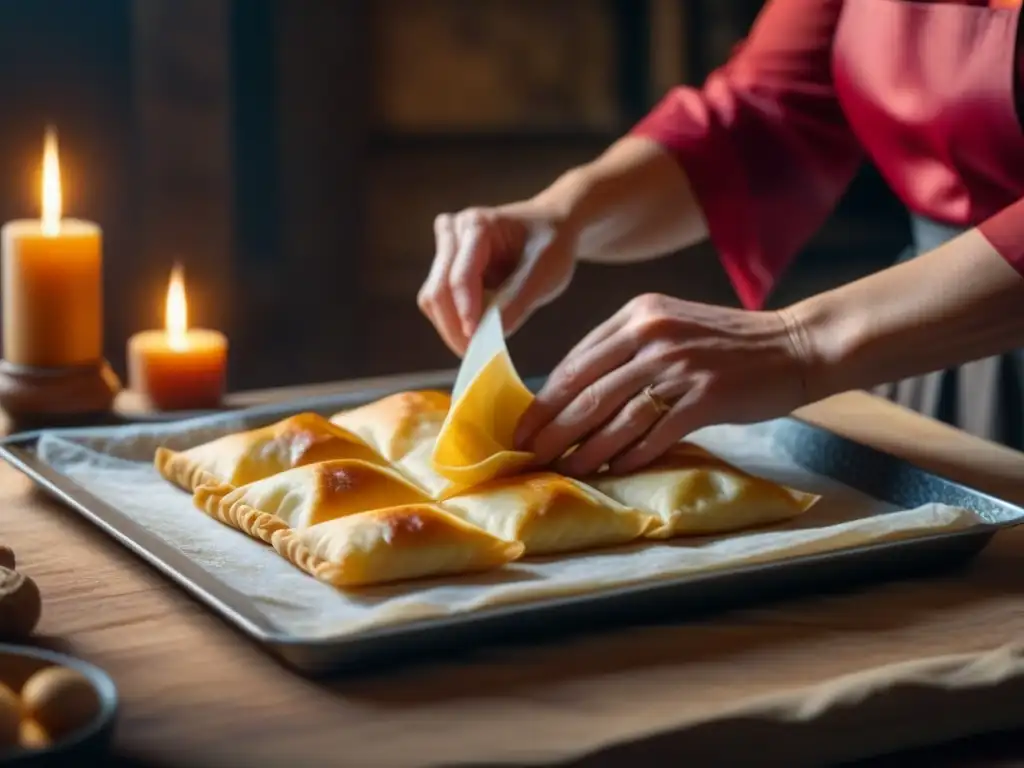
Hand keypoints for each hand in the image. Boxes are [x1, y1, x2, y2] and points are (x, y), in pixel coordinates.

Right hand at [417, 202, 575, 355]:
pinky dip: (454, 322)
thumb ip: (519, 301)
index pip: (461, 276)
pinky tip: (476, 333)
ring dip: (452, 328)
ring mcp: (444, 249)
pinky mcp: (443, 267)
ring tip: (480, 348)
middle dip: (455, 328)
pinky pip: (438, 303)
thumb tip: (492, 336)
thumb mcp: (546, 273)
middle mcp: (453, 232)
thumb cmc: (550, 245)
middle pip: (438, 291)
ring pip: (433, 300)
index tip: (476, 344)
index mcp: (477, 224)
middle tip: (477, 358)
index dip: (467, 312)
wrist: (548, 229)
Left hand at [514, 293, 810, 475]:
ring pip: (615, 415)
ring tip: (564, 470)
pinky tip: (613, 471)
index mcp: (638, 315)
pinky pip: (655, 433)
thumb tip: (577, 394)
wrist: (795, 344)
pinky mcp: (705, 396)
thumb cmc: (728, 343)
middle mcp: (652, 336)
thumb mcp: (671, 326)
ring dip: (585, 449)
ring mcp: (679, 365)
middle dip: (552, 429)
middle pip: (586, 391)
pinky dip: (631, 455)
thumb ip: (627, 350)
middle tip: (528, 455)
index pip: (577, 361)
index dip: (544, 398)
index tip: (523, 426)